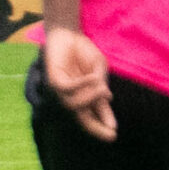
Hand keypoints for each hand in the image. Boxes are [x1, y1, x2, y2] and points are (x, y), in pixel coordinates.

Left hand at [43, 26, 115, 142]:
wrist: (69, 34)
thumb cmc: (84, 52)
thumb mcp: (99, 69)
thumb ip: (101, 84)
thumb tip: (107, 98)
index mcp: (86, 97)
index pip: (94, 116)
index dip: (103, 126)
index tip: (113, 134)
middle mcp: (74, 97)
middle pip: (83, 119)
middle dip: (96, 128)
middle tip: (110, 133)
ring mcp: (62, 91)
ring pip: (75, 105)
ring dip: (90, 98)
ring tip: (101, 88)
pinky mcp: (54, 81)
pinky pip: (67, 89)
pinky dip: (81, 85)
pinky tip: (93, 78)